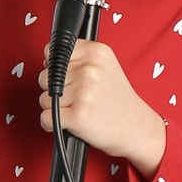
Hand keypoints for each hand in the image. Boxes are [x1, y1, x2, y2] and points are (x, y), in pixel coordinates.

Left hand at [39, 39, 166, 178]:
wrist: (138, 129)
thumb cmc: (119, 101)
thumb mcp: (106, 66)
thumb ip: (79, 58)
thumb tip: (46, 60)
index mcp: (96, 53)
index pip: (54, 53)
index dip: (56, 68)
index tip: (70, 78)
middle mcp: (90, 70)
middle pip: (46, 77)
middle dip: (56, 90)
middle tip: (79, 98)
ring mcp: (83, 92)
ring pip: (44, 99)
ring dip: (55, 108)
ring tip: (78, 109)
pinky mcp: (78, 115)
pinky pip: (45, 118)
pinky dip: (50, 124)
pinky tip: (69, 122)